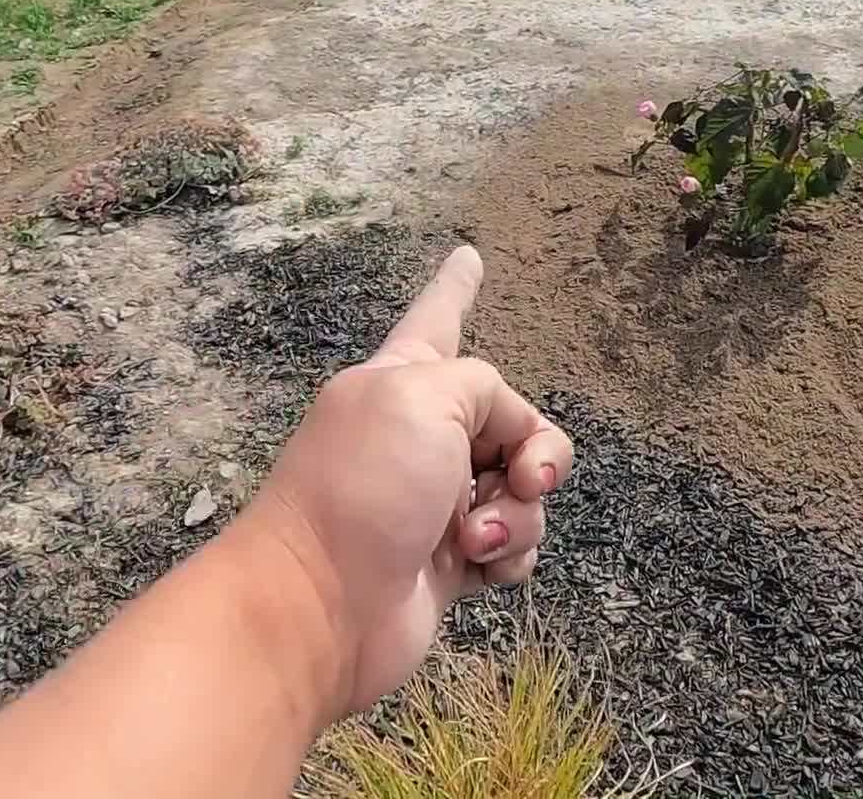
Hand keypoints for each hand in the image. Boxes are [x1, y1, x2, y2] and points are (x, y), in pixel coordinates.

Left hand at [249, 245, 572, 717]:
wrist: (325, 606)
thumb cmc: (363, 488)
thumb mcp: (425, 396)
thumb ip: (483, 389)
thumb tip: (502, 444)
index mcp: (400, 382)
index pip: (436, 319)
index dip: (454, 289)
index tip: (467, 256)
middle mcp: (418, 437)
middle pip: (512, 420)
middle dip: (537, 449)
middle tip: (524, 476)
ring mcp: (436, 502)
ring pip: (525, 489)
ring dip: (520, 512)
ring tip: (473, 536)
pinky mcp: (450, 562)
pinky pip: (515, 545)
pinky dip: (511, 554)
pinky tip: (480, 568)